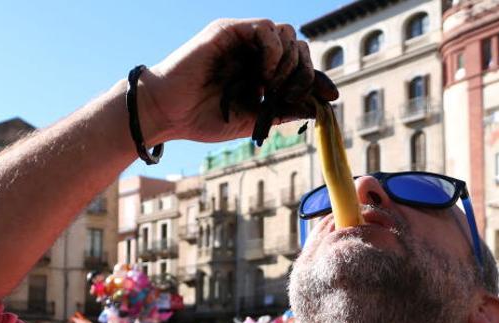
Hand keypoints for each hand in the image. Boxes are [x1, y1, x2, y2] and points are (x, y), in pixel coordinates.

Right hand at [139, 19, 338, 144]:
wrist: (167, 114)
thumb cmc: (200, 118)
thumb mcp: (251, 119)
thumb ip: (282, 111)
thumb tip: (317, 108)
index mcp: (258, 71)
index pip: (298, 66)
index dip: (316, 79)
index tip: (331, 98)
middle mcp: (252, 52)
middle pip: (299, 46)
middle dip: (303, 71)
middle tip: (290, 94)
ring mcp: (240, 40)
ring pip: (287, 34)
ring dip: (288, 61)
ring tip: (271, 85)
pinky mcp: (227, 32)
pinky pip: (265, 28)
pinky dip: (272, 50)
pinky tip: (263, 72)